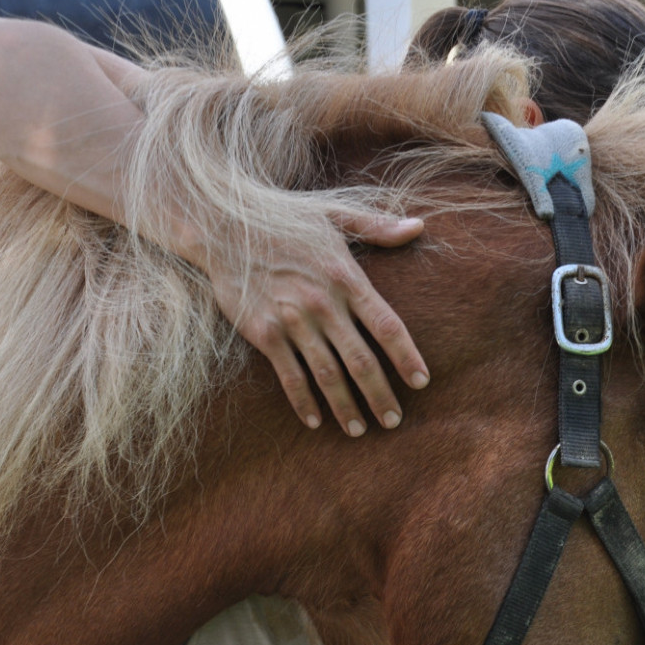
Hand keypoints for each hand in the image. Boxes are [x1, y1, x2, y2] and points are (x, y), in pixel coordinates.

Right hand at [203, 209, 427, 436]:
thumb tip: (418, 227)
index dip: (407, 357)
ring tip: (359, 430)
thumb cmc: (284, 218)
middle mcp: (323, 304)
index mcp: (346, 278)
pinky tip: (314, 422)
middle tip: (394, 421)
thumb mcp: (335, 214)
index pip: (387, 325)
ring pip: (328, 375)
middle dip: (381, 395)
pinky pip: (289, 376)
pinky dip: (303, 402)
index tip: (421, 382)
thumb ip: (379, 226)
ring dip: (346, 407)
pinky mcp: (264, 333)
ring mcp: (293, 321)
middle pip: (362, 360)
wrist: (223, 223)